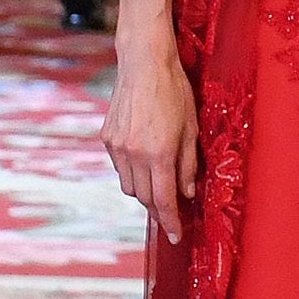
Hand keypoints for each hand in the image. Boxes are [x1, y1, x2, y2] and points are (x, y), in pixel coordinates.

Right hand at [105, 39, 199, 245]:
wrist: (144, 63)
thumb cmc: (174, 91)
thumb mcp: (191, 128)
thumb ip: (188, 164)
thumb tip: (186, 192)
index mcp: (158, 152)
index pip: (163, 199)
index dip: (170, 220)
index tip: (176, 235)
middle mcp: (133, 153)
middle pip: (144, 197)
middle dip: (158, 209)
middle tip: (172, 213)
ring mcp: (116, 146)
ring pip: (128, 185)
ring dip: (144, 192)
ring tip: (159, 186)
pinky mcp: (106, 137)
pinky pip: (119, 167)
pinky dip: (132, 173)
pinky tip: (145, 164)